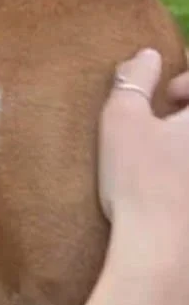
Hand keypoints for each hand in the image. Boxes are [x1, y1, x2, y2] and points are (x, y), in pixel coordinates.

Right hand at [98, 48, 188, 272]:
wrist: (160, 249)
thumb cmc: (139, 178)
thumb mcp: (122, 119)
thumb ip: (134, 79)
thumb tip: (148, 54)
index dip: (185, 79)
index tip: (164, 95)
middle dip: (187, 109)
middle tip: (165, 118)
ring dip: (185, 137)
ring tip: (165, 147)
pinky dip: (183, 164)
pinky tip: (170, 178)